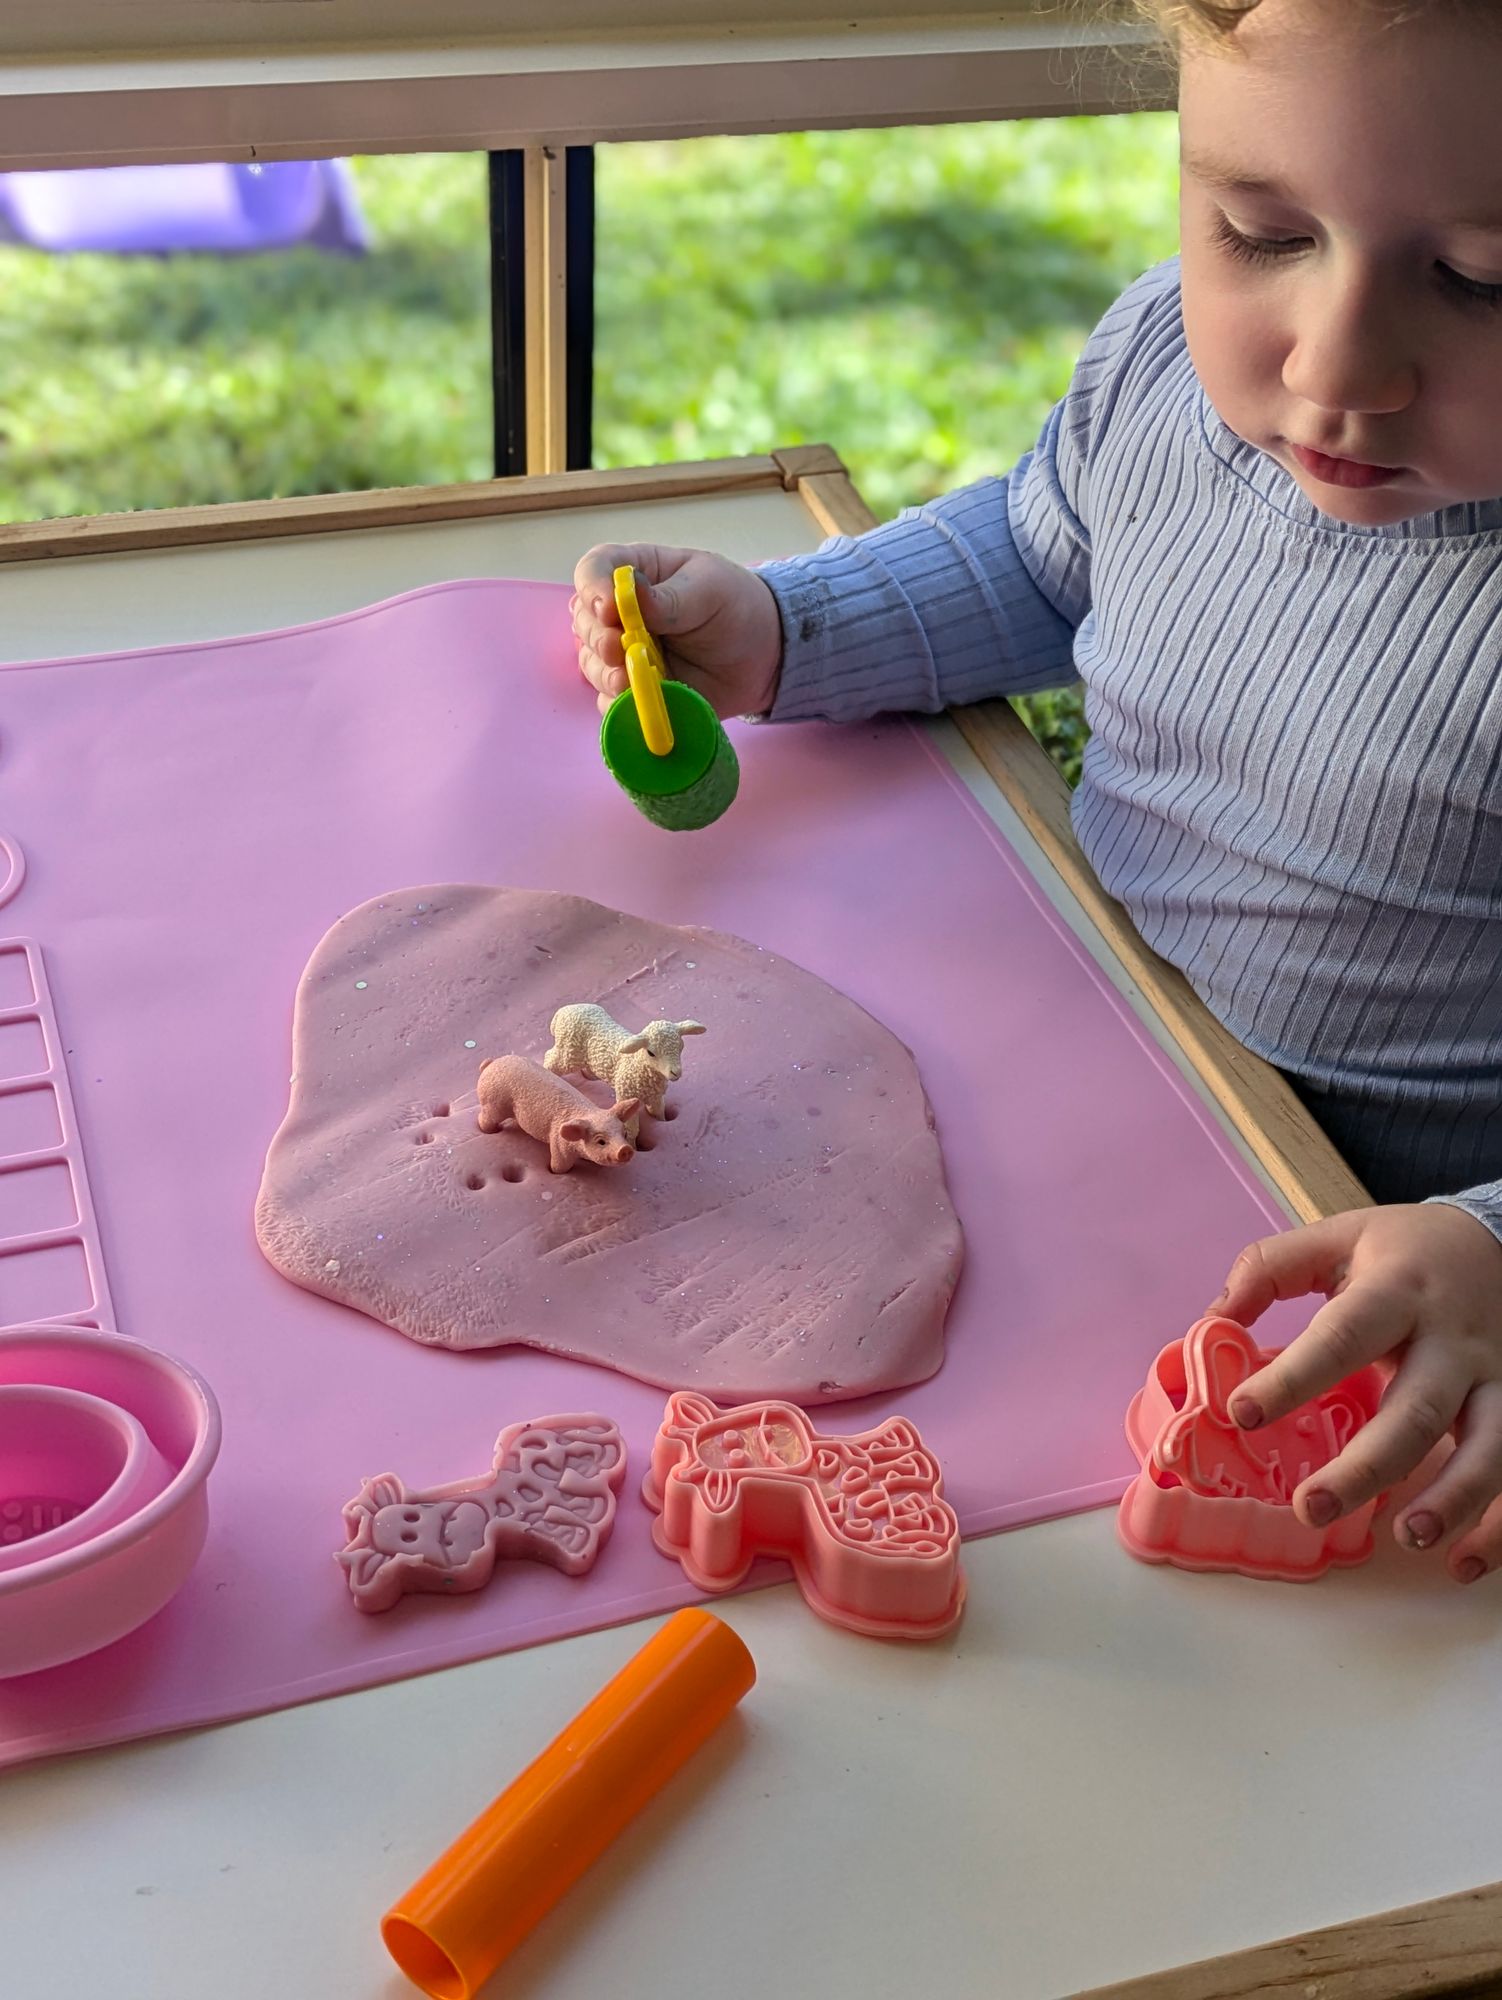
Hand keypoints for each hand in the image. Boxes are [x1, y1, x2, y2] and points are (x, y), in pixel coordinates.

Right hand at [570, 542, 782, 719]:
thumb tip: (631, 594)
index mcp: (634, 573)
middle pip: (584, 621)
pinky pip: (610, 700)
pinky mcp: (633, 689)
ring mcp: (623, 653)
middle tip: (622, 650)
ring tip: (629, 681)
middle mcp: (619, 613)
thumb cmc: (735, 608)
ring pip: (592, 663)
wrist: (762, 656)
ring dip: (605, 674)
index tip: (609, 610)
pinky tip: (639, 701)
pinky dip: (619, 703)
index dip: (593, 588)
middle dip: (598, 638)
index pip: (594, 570)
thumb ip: (671, 598)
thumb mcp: (710, 590)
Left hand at [1209, 1203, 1501, 1582]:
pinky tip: (1460, 1564)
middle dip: (1367, 1466)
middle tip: (1311, 1507)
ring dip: (1451, 1500)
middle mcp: (1452, 1341)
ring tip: (1408, 1538)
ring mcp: (1495, 1378)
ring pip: (1488, 1447)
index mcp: (1396, 1292)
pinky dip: (1497, 1526)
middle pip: (1417, 1410)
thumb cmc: (1404, 1250)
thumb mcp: (1337, 1237)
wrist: (1500, 1238)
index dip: (1293, 1377)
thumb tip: (1213, 1320)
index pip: (1341, 1337)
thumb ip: (1270, 1270)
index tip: (1242, 1412)